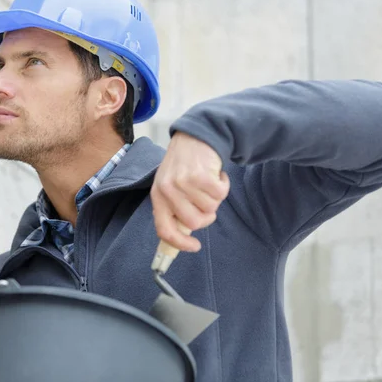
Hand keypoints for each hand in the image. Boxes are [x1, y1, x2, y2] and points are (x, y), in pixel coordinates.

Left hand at [151, 132, 229, 251]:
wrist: (195, 136)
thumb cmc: (184, 165)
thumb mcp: (170, 186)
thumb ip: (174, 208)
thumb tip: (184, 234)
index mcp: (158, 197)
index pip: (165, 230)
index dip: (180, 243)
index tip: (195, 246)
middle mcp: (168, 191)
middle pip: (194, 222)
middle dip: (207, 216)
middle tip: (207, 201)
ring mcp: (184, 183)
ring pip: (211, 208)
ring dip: (215, 197)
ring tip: (207, 182)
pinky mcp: (201, 175)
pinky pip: (221, 194)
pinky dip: (223, 185)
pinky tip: (215, 174)